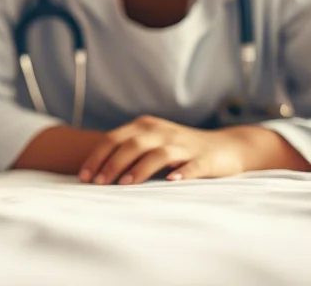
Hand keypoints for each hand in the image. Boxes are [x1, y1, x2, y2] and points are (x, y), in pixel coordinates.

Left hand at [79, 115, 257, 185]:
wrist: (226, 147)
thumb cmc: (179, 148)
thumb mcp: (151, 142)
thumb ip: (128, 150)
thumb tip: (96, 171)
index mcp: (145, 126)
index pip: (114, 139)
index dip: (97, 157)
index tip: (84, 177)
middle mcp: (162, 131)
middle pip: (132, 145)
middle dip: (112, 164)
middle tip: (99, 184)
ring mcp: (183, 145)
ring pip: (158, 154)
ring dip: (140, 169)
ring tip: (125, 184)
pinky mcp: (203, 159)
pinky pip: (191, 166)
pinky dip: (181, 173)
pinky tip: (172, 181)